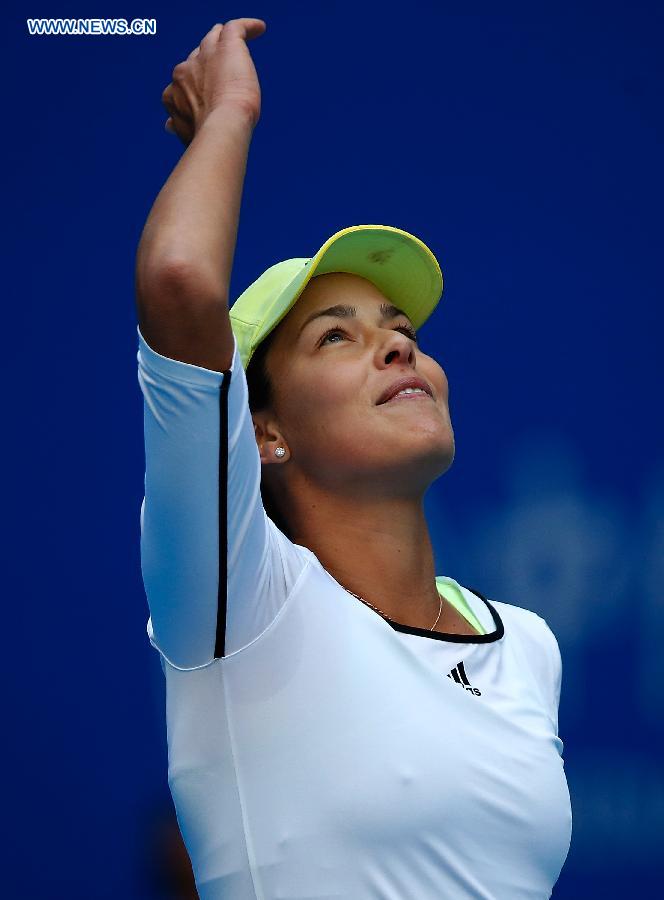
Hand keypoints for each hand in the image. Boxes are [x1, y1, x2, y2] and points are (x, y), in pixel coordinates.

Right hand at [162, 18, 266, 145]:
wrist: (222, 125)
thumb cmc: (207, 136)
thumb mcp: (187, 130)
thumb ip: (180, 123)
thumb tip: (169, 125)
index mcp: (175, 90)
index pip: (185, 79)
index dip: (194, 82)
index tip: (204, 88)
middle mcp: (186, 69)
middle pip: (197, 55)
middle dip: (207, 59)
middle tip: (222, 64)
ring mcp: (206, 54)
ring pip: (213, 37)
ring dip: (221, 38)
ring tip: (234, 40)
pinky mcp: (227, 45)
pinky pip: (236, 28)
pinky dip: (248, 27)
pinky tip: (259, 29)